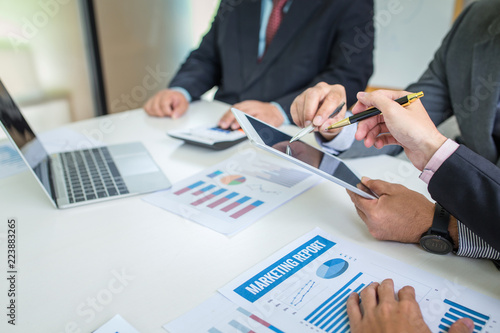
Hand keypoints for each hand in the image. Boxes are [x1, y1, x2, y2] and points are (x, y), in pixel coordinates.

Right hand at [143, 89, 188, 117]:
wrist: (176, 96)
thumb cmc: (179, 101)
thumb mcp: (184, 105)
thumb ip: (180, 110)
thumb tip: (173, 117)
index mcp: (167, 94)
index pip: (163, 104)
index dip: (168, 112)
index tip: (172, 114)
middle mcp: (159, 95)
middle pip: (155, 108)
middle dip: (162, 114)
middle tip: (168, 114)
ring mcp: (153, 98)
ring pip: (149, 109)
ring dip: (156, 114)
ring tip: (163, 113)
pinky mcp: (150, 102)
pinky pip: (146, 108)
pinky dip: (151, 113)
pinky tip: (158, 113)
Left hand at [219, 100, 283, 129]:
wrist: (276, 111)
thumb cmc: (260, 113)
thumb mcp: (249, 112)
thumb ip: (238, 117)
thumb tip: (226, 126)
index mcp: (247, 105)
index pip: (234, 109)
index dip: (227, 116)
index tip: (221, 123)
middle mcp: (253, 107)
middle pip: (241, 111)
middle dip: (233, 119)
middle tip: (228, 126)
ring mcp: (261, 112)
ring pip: (250, 116)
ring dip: (242, 122)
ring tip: (236, 127)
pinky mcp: (268, 118)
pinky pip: (261, 122)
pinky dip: (255, 127)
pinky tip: (250, 131)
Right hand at [290, 82, 346, 140]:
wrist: (327, 113)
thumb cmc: (334, 115)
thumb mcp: (339, 123)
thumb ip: (333, 125)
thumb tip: (322, 127)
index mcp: (337, 92)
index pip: (331, 99)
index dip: (323, 112)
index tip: (317, 123)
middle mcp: (323, 88)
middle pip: (313, 94)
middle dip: (309, 112)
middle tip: (309, 125)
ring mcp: (309, 91)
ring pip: (301, 101)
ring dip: (302, 118)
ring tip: (308, 127)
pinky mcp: (299, 97)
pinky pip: (294, 107)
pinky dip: (297, 118)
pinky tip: (303, 124)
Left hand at [347, 178, 434, 242]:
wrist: (430, 224)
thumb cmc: (417, 209)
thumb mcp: (395, 189)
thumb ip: (376, 185)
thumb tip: (365, 182)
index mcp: (374, 212)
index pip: (357, 199)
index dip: (353, 190)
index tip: (350, 185)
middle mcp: (373, 224)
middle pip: (359, 208)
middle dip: (361, 197)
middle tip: (366, 188)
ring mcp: (377, 231)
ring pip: (364, 215)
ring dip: (367, 206)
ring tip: (377, 197)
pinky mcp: (381, 236)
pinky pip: (371, 222)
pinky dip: (373, 214)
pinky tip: (381, 207)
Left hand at [347, 279, 473, 332]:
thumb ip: (455, 332)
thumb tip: (466, 325)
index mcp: (408, 311)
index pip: (407, 293)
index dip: (407, 291)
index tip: (407, 292)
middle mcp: (388, 309)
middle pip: (386, 288)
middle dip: (388, 285)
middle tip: (389, 284)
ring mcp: (371, 316)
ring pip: (368, 293)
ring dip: (371, 288)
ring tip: (372, 286)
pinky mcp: (357, 326)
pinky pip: (352, 307)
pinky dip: (351, 300)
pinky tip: (352, 297)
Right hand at [353, 90, 446, 170]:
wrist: (428, 151)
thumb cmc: (416, 130)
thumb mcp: (392, 110)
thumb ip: (375, 100)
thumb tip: (363, 95)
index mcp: (402, 99)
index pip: (378, 98)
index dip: (364, 105)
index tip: (355, 112)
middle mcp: (401, 110)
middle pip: (375, 114)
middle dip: (366, 125)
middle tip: (359, 134)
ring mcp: (400, 123)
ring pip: (378, 126)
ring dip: (370, 135)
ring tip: (367, 142)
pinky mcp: (400, 135)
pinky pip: (384, 135)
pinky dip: (378, 140)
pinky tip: (377, 144)